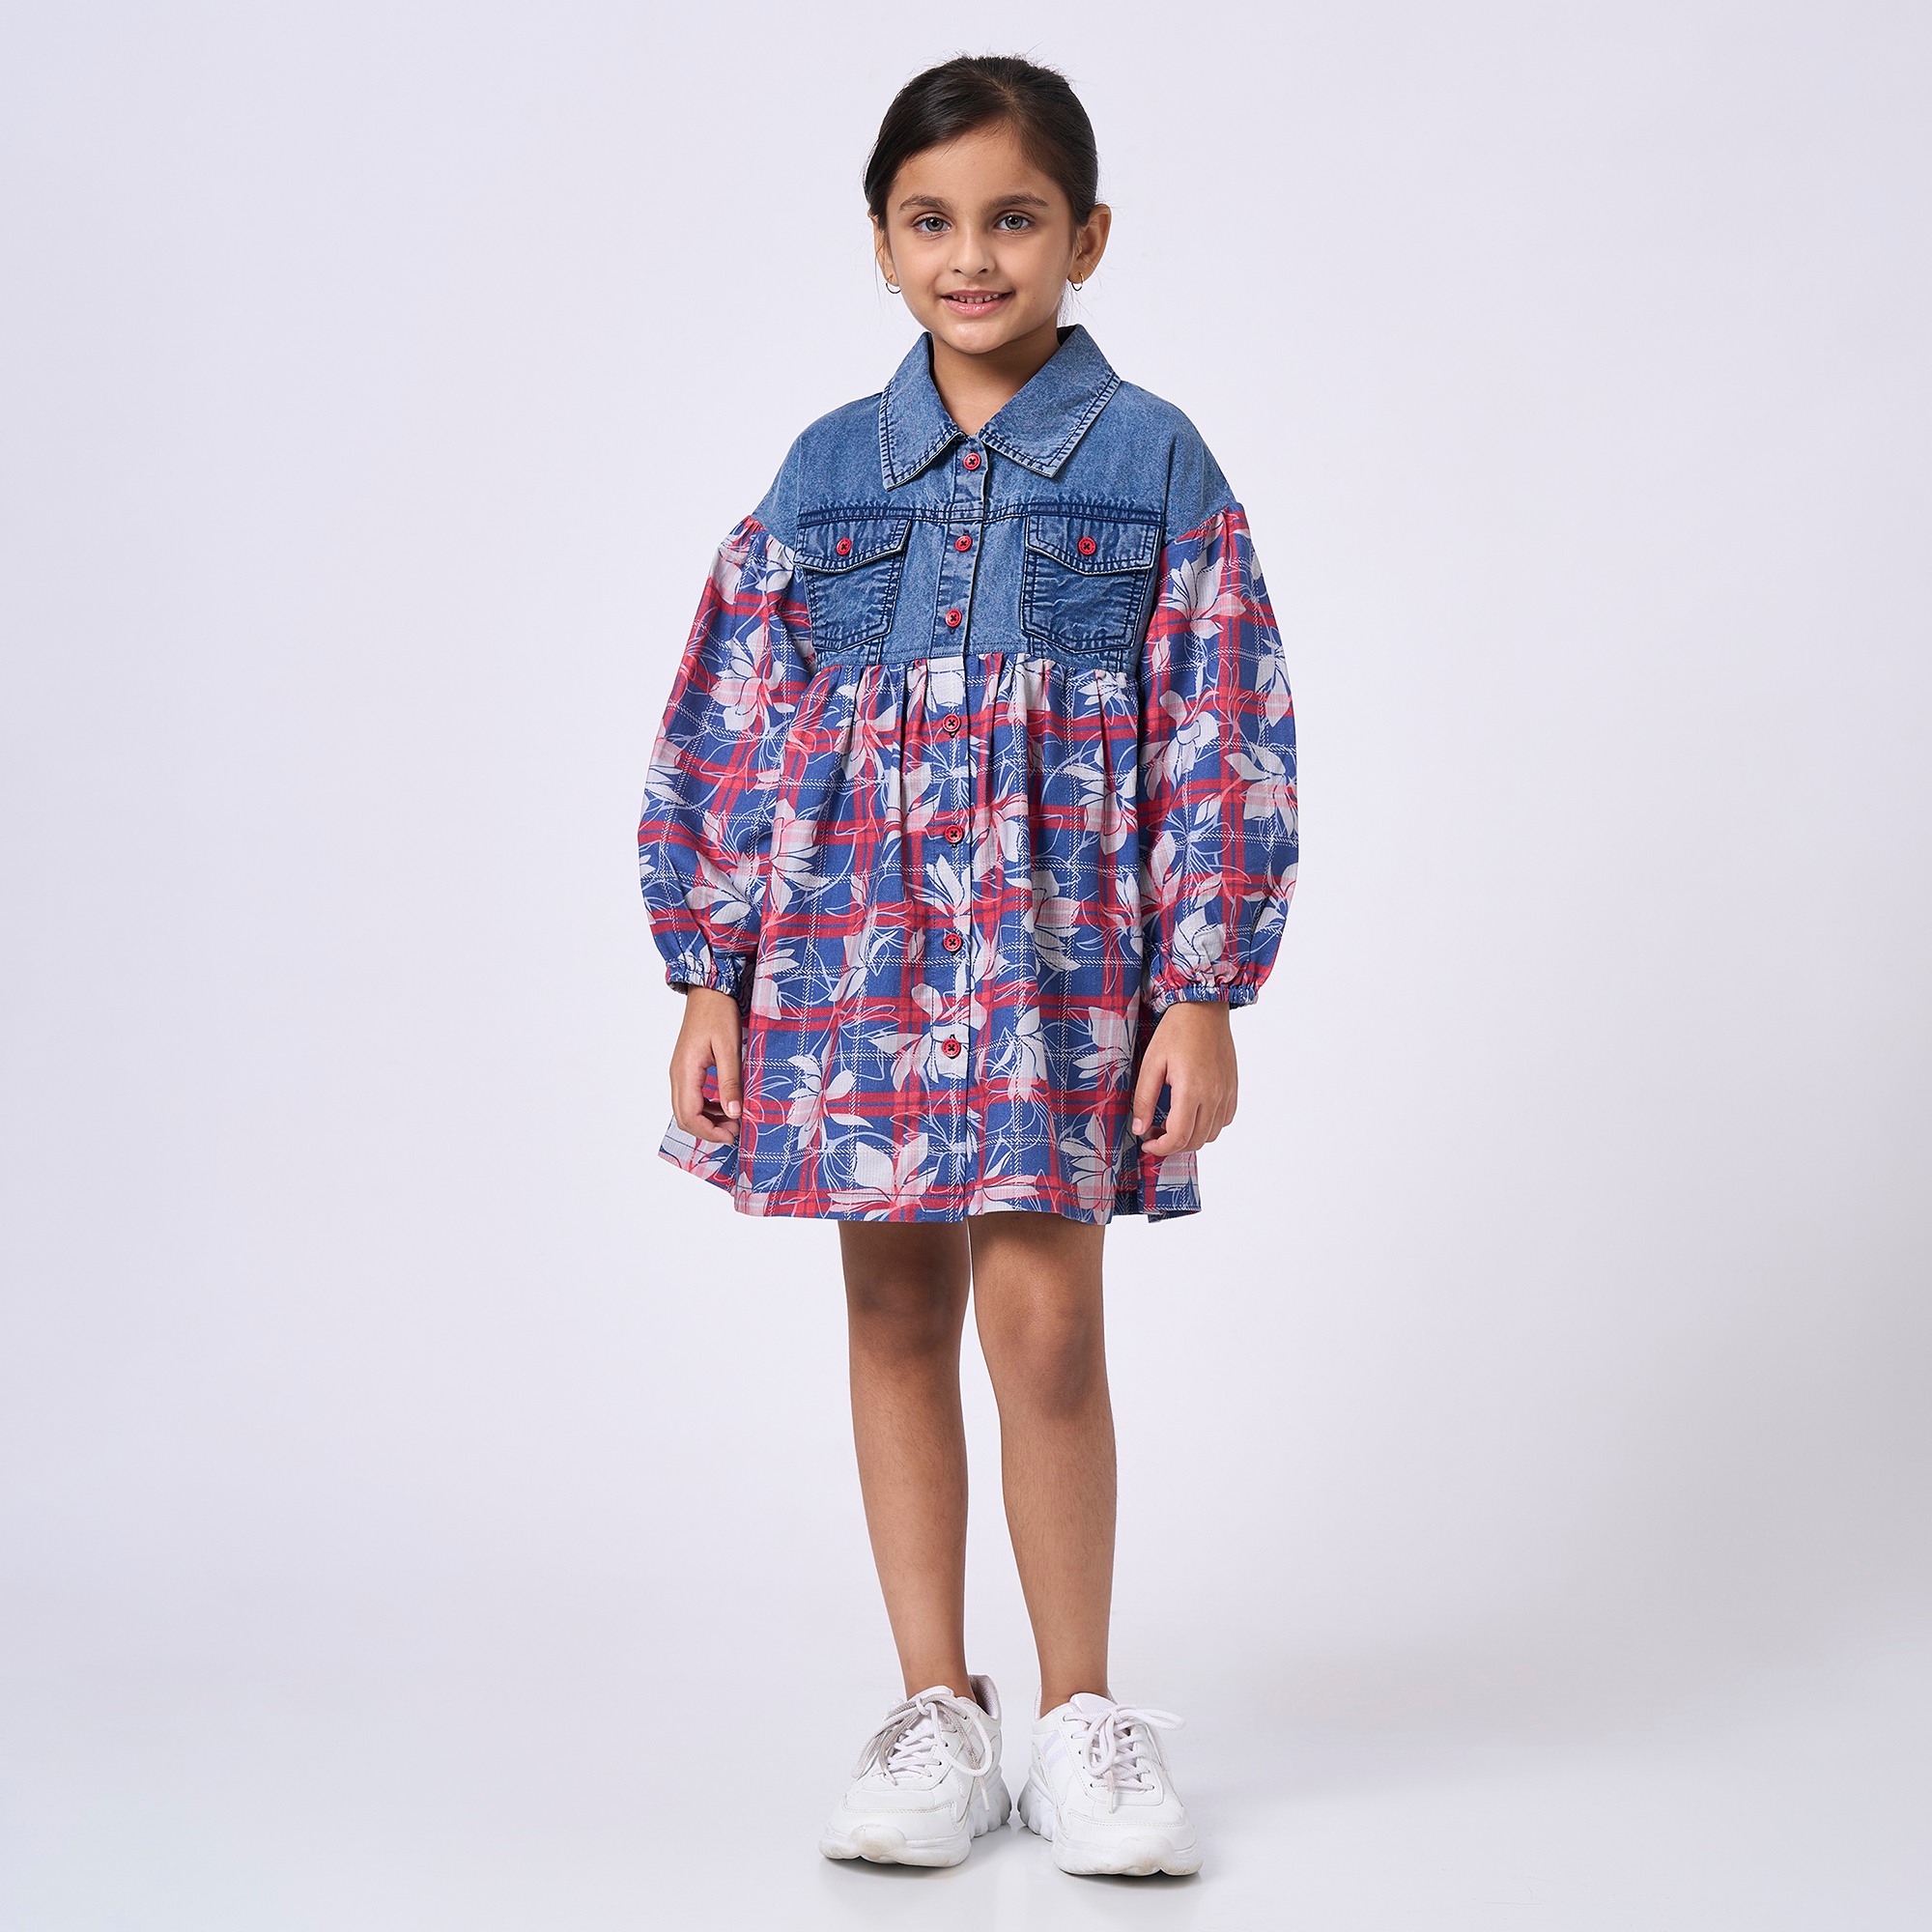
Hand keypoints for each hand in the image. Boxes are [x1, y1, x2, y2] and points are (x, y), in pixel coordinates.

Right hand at [670, 987, 742, 1143]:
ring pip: (686, 1109)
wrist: (708, 991)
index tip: (732, 1135)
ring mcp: (680, 1072)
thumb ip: (730, 1083)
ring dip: (708, 1120)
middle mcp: (677, 1075)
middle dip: (708, 1130)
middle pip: (684, 1117)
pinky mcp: (686, 1069)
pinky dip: (707, 1108)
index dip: (709, 1132)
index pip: (689, 1116)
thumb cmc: (718, 1014)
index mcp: (685, 1071)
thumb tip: (734, 1114)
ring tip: (734, 1120)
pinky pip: (691, 1097)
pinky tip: (726, 1105)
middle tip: (735, 1130)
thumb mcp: (729, 1049)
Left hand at [1132, 1001, 1237, 1157]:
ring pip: (1211, 1135)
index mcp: (1191, 1090)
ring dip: (1190, 1138)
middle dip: (1172, 1145)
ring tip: (1171, 1124)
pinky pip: (1224, 1120)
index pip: (1178, 1137)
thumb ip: (1144, 1099)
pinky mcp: (1232, 1088)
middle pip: (1196, 1141)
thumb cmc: (1176, 1031)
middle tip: (1153, 1133)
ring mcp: (1226, 1093)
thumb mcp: (1151, 1063)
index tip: (1146, 1144)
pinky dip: (1208, 1126)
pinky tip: (1191, 1114)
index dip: (1160, 1148)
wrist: (1203, 1010)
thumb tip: (1139, 1129)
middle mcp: (1213, 1095)